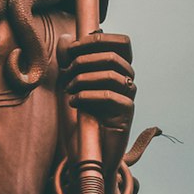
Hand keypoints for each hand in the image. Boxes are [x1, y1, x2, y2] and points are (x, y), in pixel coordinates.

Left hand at [58, 31, 136, 177]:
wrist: (85, 155)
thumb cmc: (79, 122)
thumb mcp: (69, 88)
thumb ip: (68, 64)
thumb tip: (65, 38)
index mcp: (116, 70)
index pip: (122, 43)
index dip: (99, 39)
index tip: (74, 47)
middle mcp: (126, 81)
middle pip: (113, 57)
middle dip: (84, 60)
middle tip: (66, 72)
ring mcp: (128, 98)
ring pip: (112, 75)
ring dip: (83, 78)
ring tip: (68, 89)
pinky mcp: (126, 115)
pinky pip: (111, 96)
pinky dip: (88, 95)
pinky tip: (74, 101)